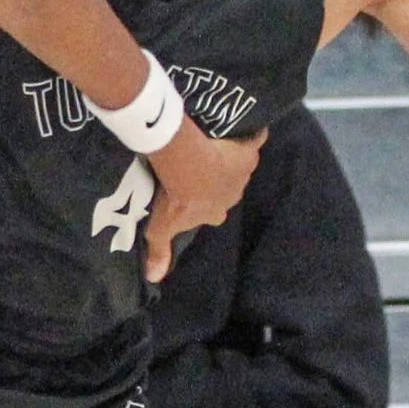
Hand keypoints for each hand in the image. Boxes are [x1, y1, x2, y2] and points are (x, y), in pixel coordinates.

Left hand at [142, 125, 261, 282]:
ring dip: (226, 160)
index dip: (202, 204)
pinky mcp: (249, 149)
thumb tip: (154, 278)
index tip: (188, 194)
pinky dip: (250, 137)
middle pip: (225, 189)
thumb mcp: (162, 227)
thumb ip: (159, 250)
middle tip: (194, 168)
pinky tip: (239, 129)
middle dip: (214, 181)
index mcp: (217, 214)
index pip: (212, 212)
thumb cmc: (175, 196)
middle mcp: (235, 196)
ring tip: (208, 147)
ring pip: (236, 168)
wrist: (186, 162)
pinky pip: (253, 141)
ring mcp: (244, 172)